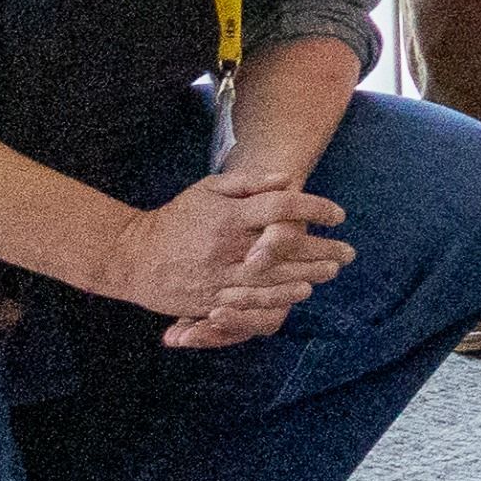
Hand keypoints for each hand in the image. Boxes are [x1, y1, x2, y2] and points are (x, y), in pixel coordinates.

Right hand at [108, 165, 352, 347]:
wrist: (132, 256)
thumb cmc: (176, 217)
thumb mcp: (208, 189)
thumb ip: (249, 183)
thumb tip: (289, 179)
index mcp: (228, 215)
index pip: (282, 208)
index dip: (315, 209)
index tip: (338, 214)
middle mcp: (228, 246)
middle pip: (286, 247)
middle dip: (323, 248)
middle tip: (348, 251)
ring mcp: (220, 276)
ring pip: (275, 277)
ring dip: (308, 274)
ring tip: (332, 271)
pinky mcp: (211, 299)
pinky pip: (251, 301)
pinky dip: (280, 297)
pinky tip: (301, 292)